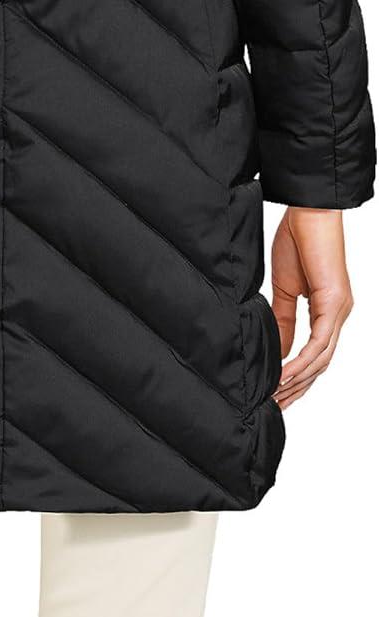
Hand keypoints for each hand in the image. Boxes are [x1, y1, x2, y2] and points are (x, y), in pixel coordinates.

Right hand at [271, 207, 352, 410]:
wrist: (308, 211)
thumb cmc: (297, 239)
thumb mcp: (284, 289)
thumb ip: (283, 321)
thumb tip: (279, 353)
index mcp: (328, 311)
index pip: (315, 354)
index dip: (297, 377)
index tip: (277, 392)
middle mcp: (338, 315)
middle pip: (321, 364)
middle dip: (298, 387)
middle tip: (275, 405)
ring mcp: (340, 310)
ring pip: (322, 359)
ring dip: (298, 380)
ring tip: (276, 394)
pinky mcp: (334, 303)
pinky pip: (319, 342)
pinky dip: (302, 361)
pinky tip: (286, 374)